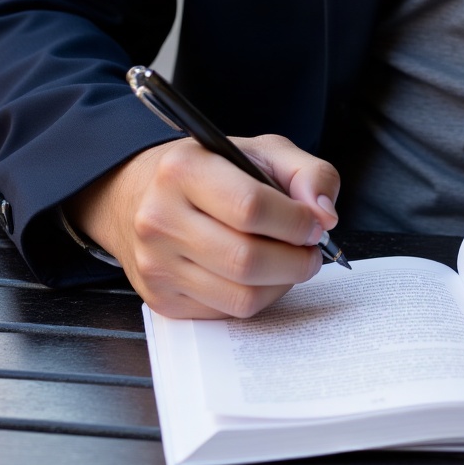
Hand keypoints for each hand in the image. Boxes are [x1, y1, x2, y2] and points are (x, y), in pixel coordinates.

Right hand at [67, 135, 340, 320]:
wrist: (139, 195)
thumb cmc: (210, 170)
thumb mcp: (261, 151)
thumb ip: (307, 173)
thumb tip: (325, 215)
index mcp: (184, 170)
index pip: (251, 208)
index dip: (296, 221)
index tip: (316, 223)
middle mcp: (160, 219)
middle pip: (247, 260)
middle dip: (296, 261)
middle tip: (311, 250)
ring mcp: (156, 264)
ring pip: (240, 297)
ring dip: (281, 284)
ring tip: (289, 261)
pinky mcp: (161, 300)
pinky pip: (226, 313)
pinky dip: (257, 298)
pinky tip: (260, 275)